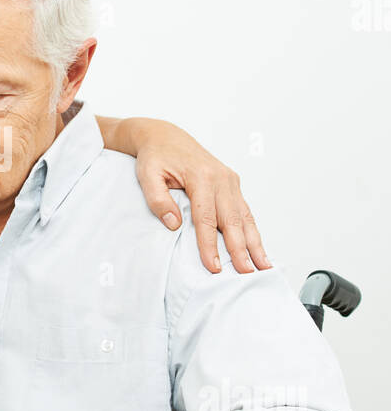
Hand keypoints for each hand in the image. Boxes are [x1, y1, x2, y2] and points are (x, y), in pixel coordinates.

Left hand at [126, 118, 271, 274]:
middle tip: (247, 273)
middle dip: (240, 249)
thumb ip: (157, 199)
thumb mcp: (147, 175)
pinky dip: (252, 230)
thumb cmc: (156, 157)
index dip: (210, 245)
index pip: (206, 219)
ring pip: (244, 216)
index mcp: (201, 177)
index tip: (214, 267)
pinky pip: (244, 210)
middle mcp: (220, 178)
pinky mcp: (232, 183)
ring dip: (254, 242)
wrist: (165, 136)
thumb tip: (173, 223)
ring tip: (263, 265)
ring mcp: (229, 180)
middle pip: (232, 220)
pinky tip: (258, 246)